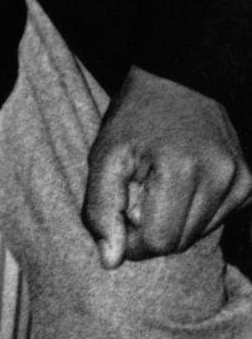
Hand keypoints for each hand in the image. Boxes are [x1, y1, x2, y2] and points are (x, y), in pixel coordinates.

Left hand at [84, 66, 251, 266]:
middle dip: (152, 227)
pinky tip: (184, 180)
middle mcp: (219, 177)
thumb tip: (110, 261)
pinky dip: (195, 211)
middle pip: (179, 243)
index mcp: (181, 170)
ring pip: (198, 235)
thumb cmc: (136, 116)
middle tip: (138, 190)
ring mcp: (239, 181)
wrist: (178, 77)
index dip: (132, 237)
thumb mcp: (105, 154)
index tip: (120, 211)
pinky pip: (216, 220)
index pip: (159, 242)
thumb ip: (101, 208)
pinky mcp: (248, 183)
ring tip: (160, 181)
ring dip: (173, 219)